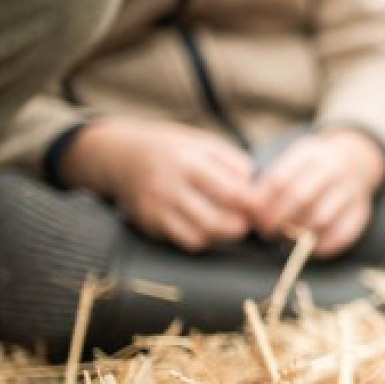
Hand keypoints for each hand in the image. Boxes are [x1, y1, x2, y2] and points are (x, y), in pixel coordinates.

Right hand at [62, 118, 254, 250]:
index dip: (252, 203)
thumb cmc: (174, 149)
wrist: (122, 156)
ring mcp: (157, 206)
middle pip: (216, 219)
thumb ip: (234, 163)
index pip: (230, 190)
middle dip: (240, 224)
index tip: (261, 205)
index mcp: (189, 159)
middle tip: (249, 219)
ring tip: (230, 222)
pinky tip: (208, 226)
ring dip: (223, 234)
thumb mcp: (204, 143)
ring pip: (202, 235)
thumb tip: (258, 189)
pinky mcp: (149, 222)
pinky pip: (185, 240)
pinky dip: (203, 238)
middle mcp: (170, 184)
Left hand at [250, 129, 384, 256]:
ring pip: (320, 217)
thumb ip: (272, 179)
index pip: (280, 179)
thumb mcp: (295, 159)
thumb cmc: (313, 167)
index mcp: (312, 153)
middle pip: (300, 197)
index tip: (252, 215)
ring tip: (285, 238)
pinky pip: (342, 234)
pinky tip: (309, 246)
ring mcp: (352, 190)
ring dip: (297, 233)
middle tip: (265, 230)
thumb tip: (248, 208)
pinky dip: (323, 245)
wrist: (358, 160)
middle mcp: (335, 169)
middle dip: (276, 219)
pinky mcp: (362, 211)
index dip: (262, 202)